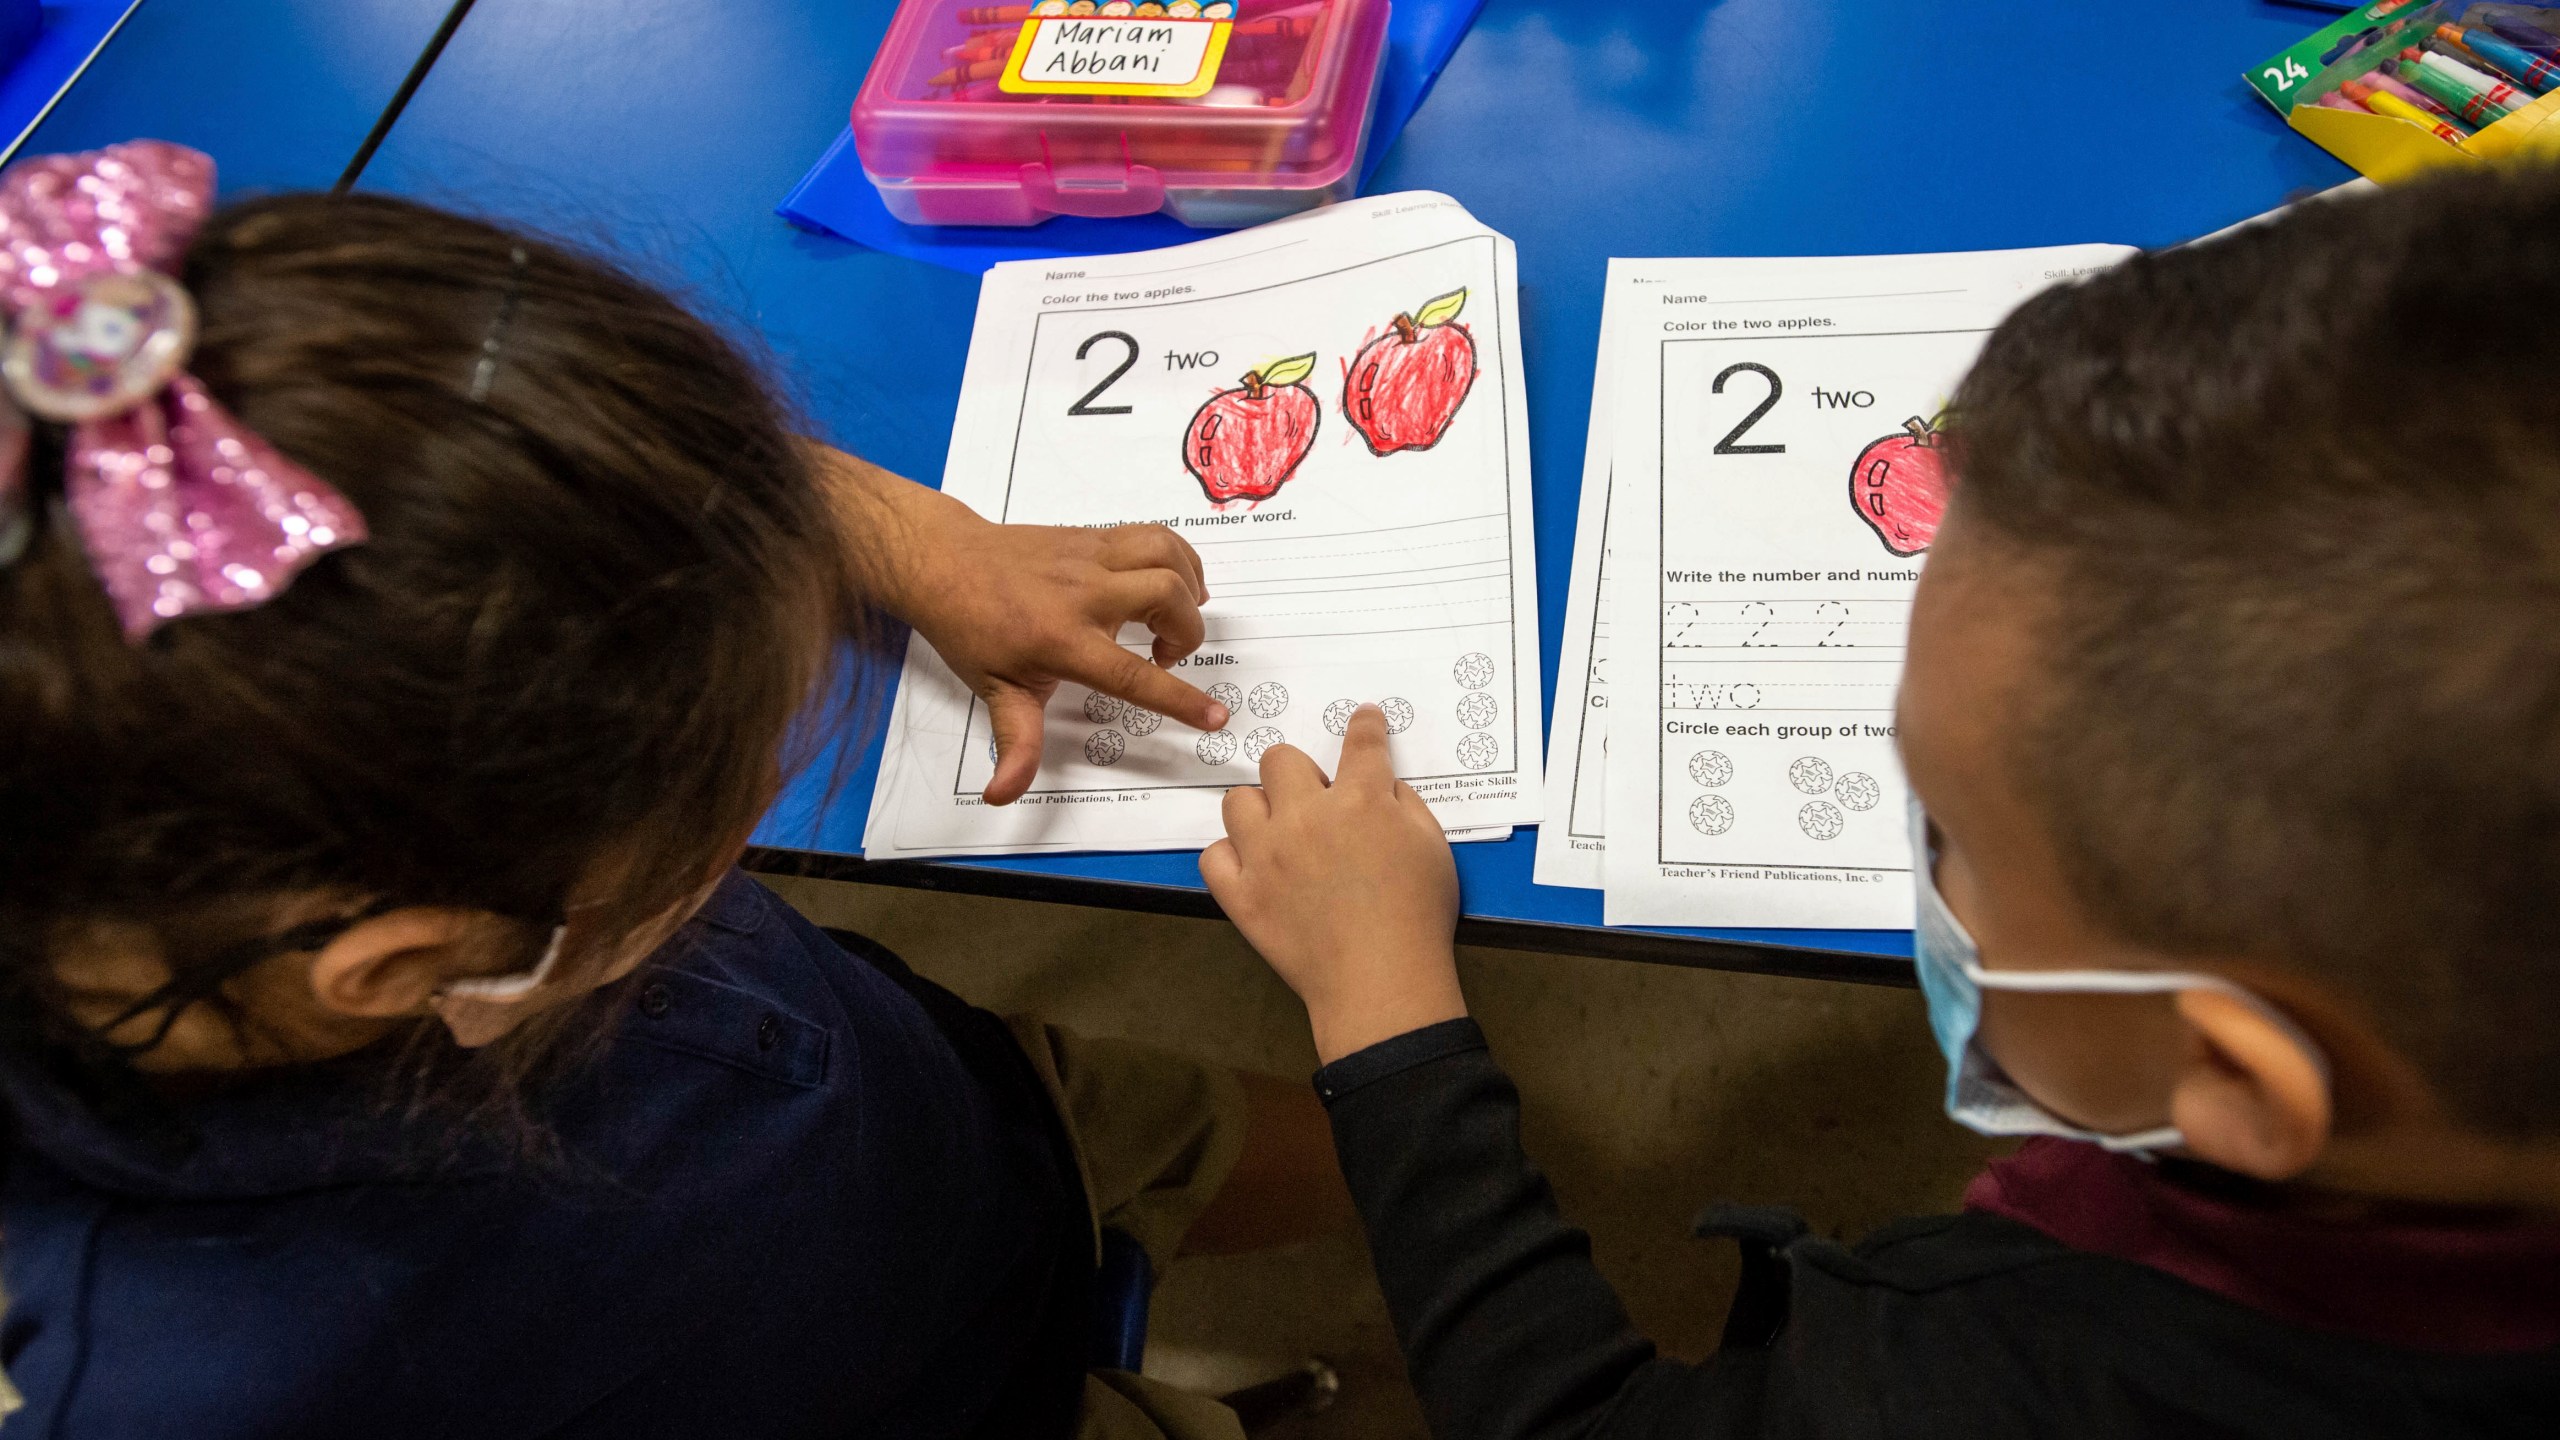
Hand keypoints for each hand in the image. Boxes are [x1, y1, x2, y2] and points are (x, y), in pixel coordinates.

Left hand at [819, 448, 1227, 803]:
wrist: (945, 562)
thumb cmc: (970, 628)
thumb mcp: (995, 691)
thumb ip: (1015, 743)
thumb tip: (1004, 794)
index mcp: (1063, 640)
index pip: (1133, 675)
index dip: (1179, 699)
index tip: (1214, 717)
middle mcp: (1084, 594)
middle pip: (1167, 597)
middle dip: (1188, 632)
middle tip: (1167, 655)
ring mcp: (1091, 558)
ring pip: (1167, 555)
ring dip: (1190, 586)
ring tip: (1178, 615)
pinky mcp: (1093, 536)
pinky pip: (1153, 535)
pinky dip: (1178, 557)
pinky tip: (1173, 582)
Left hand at [1201, 705, 1464, 1063]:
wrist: (1382, 983)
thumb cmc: (1418, 918)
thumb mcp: (1433, 847)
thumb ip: (1405, 805)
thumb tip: (1381, 787)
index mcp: (1361, 800)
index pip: (1361, 744)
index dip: (1364, 724)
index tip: (1363, 718)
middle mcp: (1305, 817)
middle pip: (1279, 760)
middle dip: (1299, 773)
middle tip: (1317, 802)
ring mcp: (1266, 855)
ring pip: (1238, 801)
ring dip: (1259, 810)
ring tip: (1280, 835)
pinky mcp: (1242, 894)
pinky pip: (1213, 855)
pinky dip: (1230, 857)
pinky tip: (1252, 867)